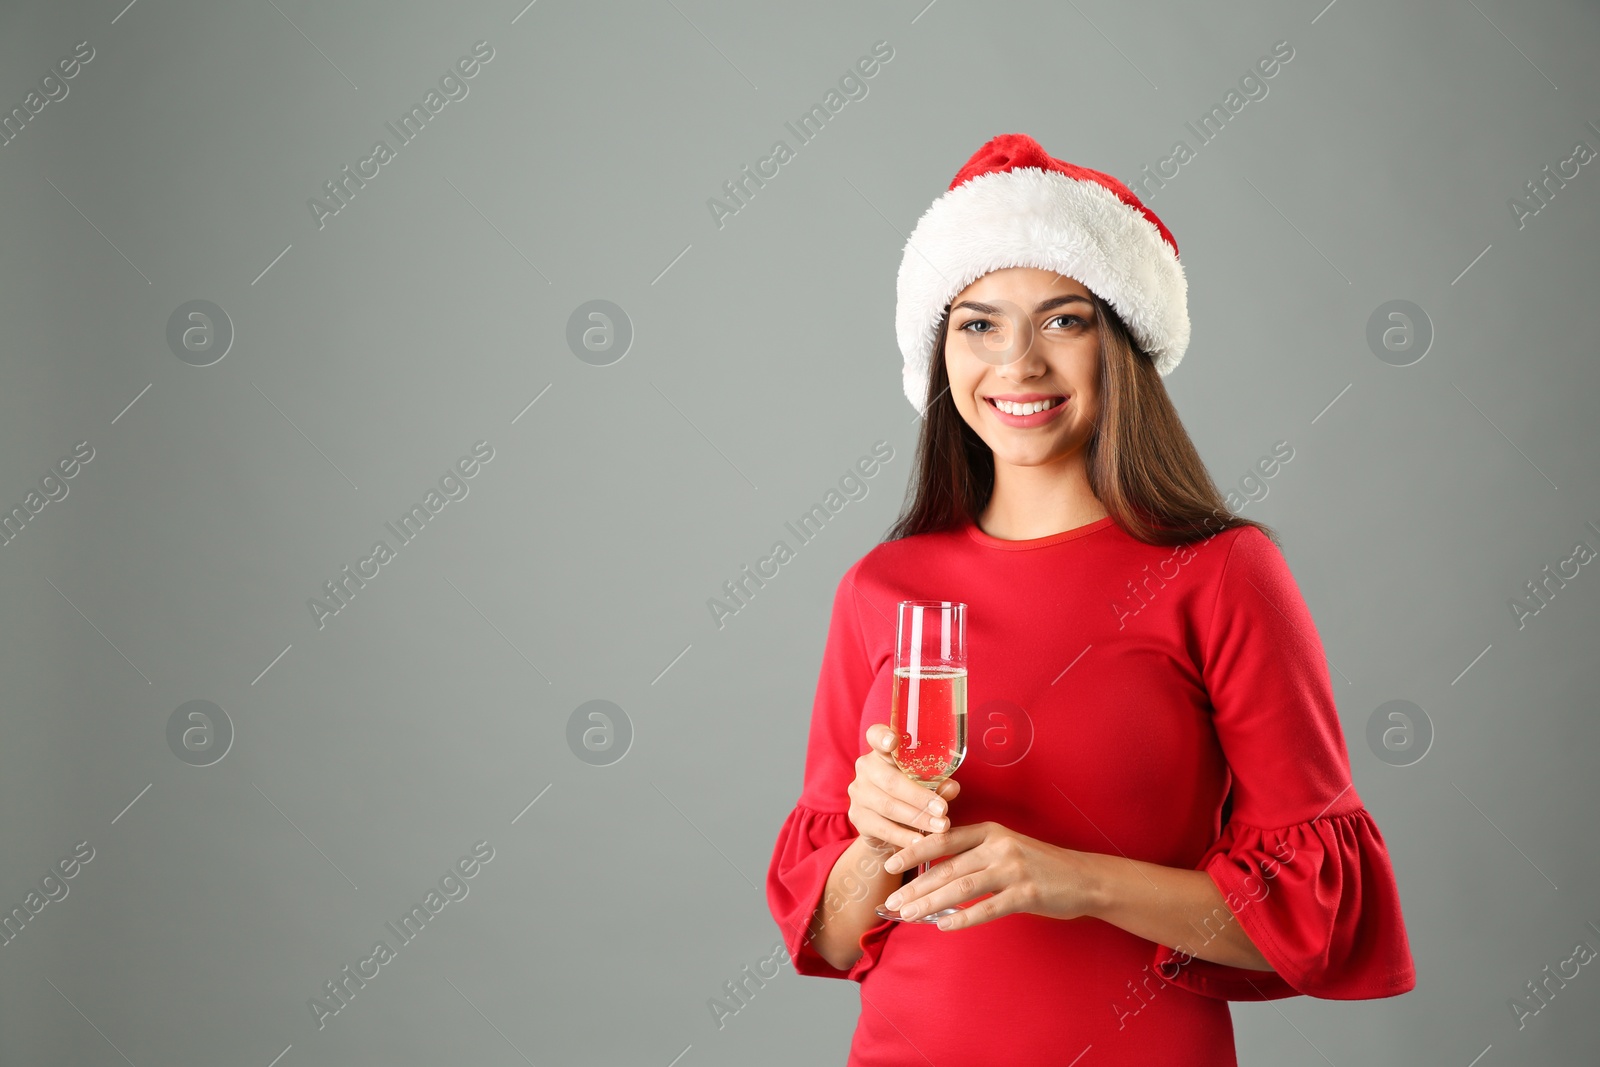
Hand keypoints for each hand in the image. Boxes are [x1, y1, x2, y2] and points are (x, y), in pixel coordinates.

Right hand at [847, 723, 961, 852]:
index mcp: (881, 752)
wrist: (885, 828)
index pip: (876, 736)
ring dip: (917, 818)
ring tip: (940, 827)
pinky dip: (904, 836)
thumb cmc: (909, 796)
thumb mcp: (925, 786)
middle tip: (943, 810)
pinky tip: (920, 841)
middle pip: (891, 780)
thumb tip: (952, 788)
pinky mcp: (857, 817)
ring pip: (888, 806)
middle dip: (920, 797)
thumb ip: (938, 784)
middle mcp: (865, 768)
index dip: (882, 737)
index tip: (892, 741)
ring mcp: (858, 793)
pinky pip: (882, 827)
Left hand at [879, 820, 1101, 929]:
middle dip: (916, 886)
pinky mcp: (1026, 893)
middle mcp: (999, 846)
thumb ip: (973, 855)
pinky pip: (987, 908)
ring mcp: (1013, 869)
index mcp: (990, 831)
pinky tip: (944, 926)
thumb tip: (933, 874)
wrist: (1084, 878)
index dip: (914, 850)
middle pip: (948, 867)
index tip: (890, 864)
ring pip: (961, 887)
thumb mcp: (1005, 848)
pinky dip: (963, 917)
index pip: (944, 839)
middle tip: (893, 902)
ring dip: (931, 903)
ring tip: (909, 916)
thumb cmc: (1038, 865)